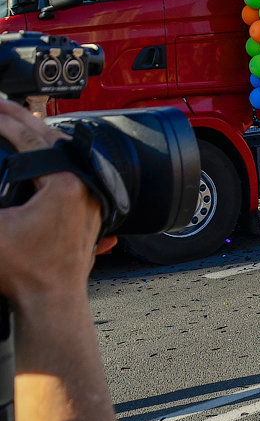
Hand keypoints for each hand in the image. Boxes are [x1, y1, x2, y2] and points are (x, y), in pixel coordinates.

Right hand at [0, 100, 109, 307]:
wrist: (51, 300)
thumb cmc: (25, 273)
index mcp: (67, 183)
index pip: (31, 138)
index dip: (5, 121)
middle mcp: (85, 184)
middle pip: (51, 138)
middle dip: (21, 120)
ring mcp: (90, 195)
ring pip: (63, 152)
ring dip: (37, 136)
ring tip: (13, 122)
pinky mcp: (88, 206)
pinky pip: (69, 169)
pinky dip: (49, 156)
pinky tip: (34, 152)